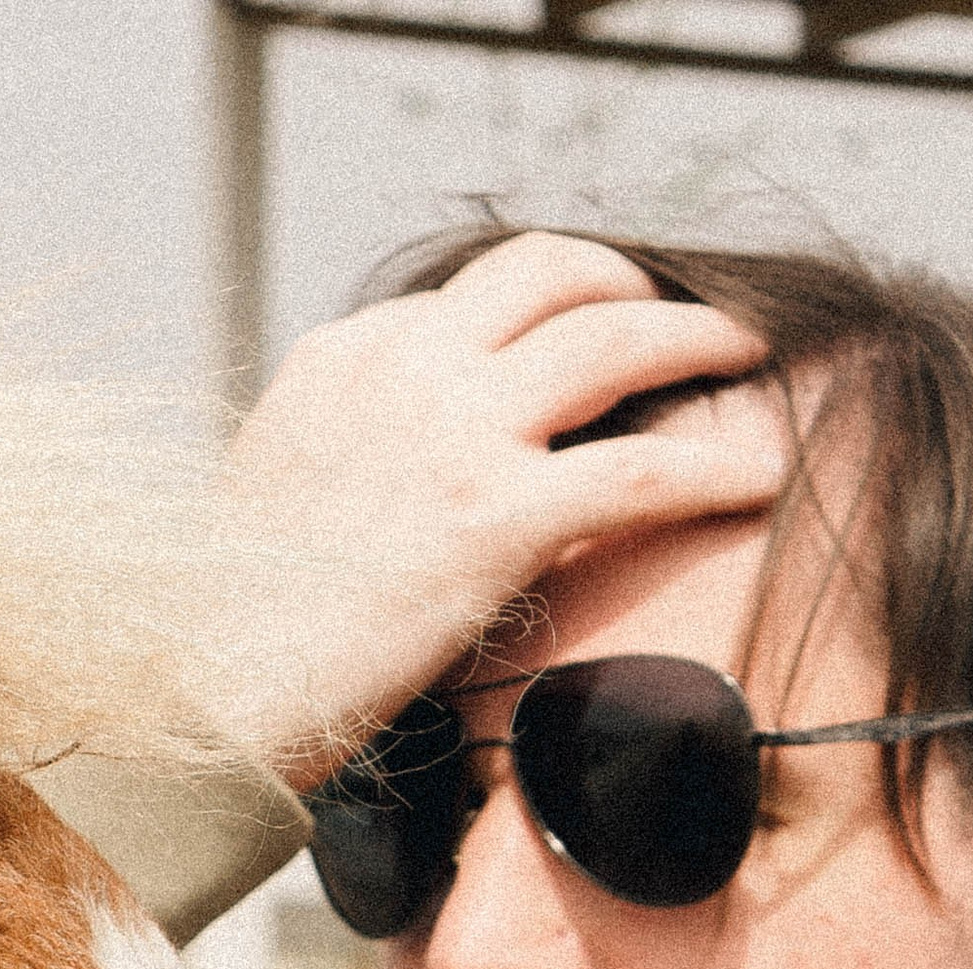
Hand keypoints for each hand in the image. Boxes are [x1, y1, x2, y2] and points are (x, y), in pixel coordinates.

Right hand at [224, 235, 792, 784]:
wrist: (213, 692)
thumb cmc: (238, 631)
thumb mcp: (275, 495)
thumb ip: (340, 450)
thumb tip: (386, 474)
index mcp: (345, 356)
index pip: (466, 298)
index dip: (542, 307)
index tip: (586, 334)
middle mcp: (404, 369)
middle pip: (548, 273)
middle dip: (627, 280)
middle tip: (678, 315)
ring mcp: (455, 434)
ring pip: (612, 339)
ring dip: (695, 337)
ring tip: (746, 356)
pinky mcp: (497, 517)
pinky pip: (642, 467)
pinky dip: (713, 464)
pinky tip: (759, 476)